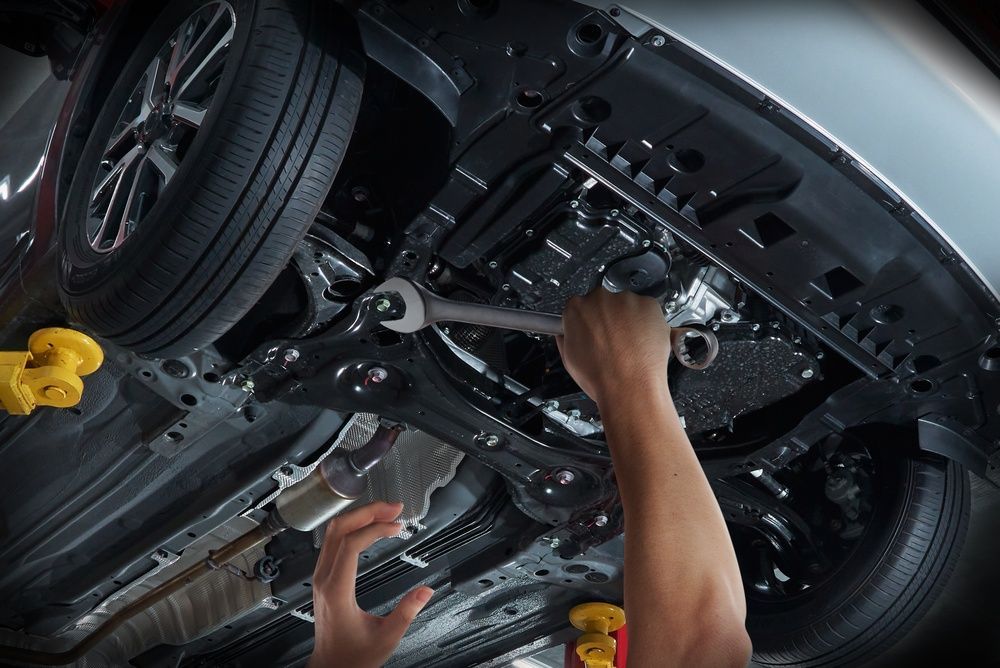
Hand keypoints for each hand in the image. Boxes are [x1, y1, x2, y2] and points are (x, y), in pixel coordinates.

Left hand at [308, 502, 432, 667]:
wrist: (330, 667)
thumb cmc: (352, 657)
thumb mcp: (386, 637)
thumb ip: (407, 613)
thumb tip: (426, 591)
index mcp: (337, 590)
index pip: (351, 544)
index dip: (375, 529)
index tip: (396, 525)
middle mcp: (324, 579)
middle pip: (339, 528)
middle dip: (368, 512)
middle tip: (394, 507)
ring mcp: (320, 576)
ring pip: (333, 531)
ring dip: (360, 516)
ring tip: (386, 512)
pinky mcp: (323, 577)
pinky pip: (333, 540)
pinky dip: (353, 527)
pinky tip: (371, 527)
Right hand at [557, 287, 671, 408]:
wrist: (630, 386)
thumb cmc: (601, 377)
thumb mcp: (569, 360)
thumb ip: (567, 338)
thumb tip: (569, 334)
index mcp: (576, 308)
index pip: (580, 305)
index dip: (588, 321)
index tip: (593, 330)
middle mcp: (600, 299)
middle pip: (604, 302)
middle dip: (608, 318)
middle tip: (613, 341)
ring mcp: (626, 300)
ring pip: (627, 305)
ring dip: (628, 320)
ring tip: (629, 346)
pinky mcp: (649, 304)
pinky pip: (647, 309)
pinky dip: (647, 322)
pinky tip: (642, 342)